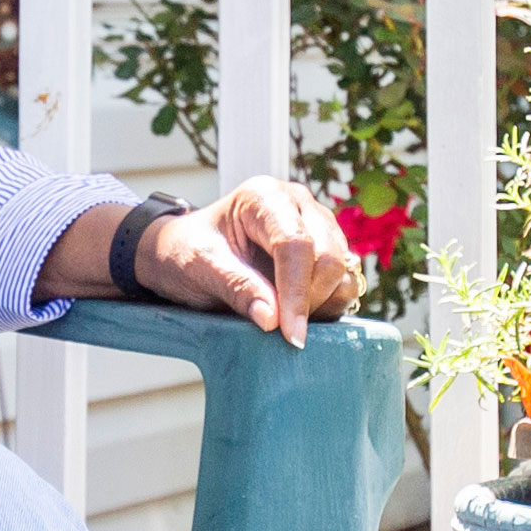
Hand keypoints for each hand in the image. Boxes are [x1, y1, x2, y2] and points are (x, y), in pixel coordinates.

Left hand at [64, 179, 362, 347]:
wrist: (184, 252)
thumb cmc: (186, 253)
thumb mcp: (199, 268)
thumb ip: (235, 288)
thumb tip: (272, 320)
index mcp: (263, 197)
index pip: (294, 243)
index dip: (295, 292)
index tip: (289, 334)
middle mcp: (298, 204)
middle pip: (327, 255)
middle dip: (309, 300)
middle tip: (281, 331)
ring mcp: (317, 226)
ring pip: (343, 270)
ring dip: (321, 303)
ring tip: (284, 321)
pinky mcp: (326, 250)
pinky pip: (345, 281)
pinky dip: (329, 304)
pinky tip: (298, 314)